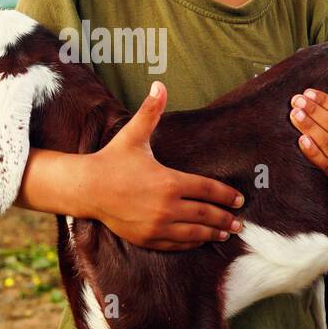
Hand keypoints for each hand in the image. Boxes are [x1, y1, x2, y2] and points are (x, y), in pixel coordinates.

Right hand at [81, 81, 244, 250]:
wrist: (87, 189)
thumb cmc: (112, 160)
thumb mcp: (133, 135)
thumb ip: (151, 111)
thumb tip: (159, 85)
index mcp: (169, 182)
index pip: (208, 190)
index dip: (227, 195)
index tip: (240, 199)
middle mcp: (166, 206)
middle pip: (206, 214)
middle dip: (226, 218)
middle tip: (239, 222)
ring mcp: (157, 225)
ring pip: (194, 232)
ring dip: (213, 232)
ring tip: (226, 232)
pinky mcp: (148, 238)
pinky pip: (176, 243)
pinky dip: (192, 242)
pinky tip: (200, 238)